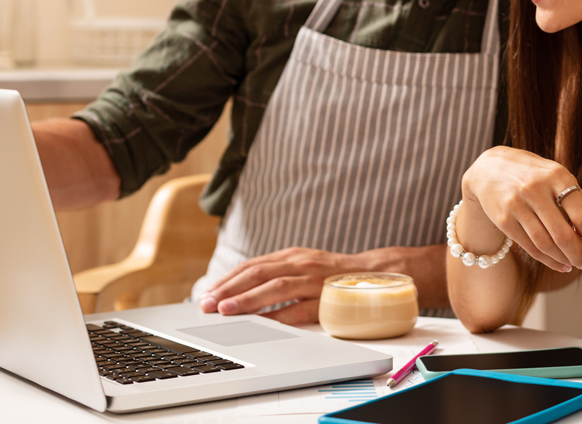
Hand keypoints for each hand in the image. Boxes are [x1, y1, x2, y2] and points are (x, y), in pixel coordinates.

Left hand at [199, 247, 358, 324]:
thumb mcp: (303, 266)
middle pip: (259, 273)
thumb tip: (240, 290)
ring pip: (277, 287)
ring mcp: (315, 280)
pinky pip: (300, 308)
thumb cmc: (332, 275)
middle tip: (206, 303)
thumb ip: (277, 274)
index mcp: (292, 256)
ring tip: (226, 310)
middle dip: (229, 288)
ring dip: (248, 299)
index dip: (227, 279)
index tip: (206, 292)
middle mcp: (301, 263)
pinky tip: (261, 324)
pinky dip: (278, 316)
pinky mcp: (328, 298)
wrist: (375, 273)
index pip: (252, 265)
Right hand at [461, 146, 581, 273]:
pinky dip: (546, 260)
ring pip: (545, 244)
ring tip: (573, 265)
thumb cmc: (531, 173)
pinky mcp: (504, 220)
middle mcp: (535, 190)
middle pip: (562, 234)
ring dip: (563, 260)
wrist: (489, 168)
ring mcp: (517, 206)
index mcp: (555, 176)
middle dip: (578, 254)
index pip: (580, 213)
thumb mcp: (555, 174)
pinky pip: (529, 247)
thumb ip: (576, 196)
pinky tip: (557, 263)